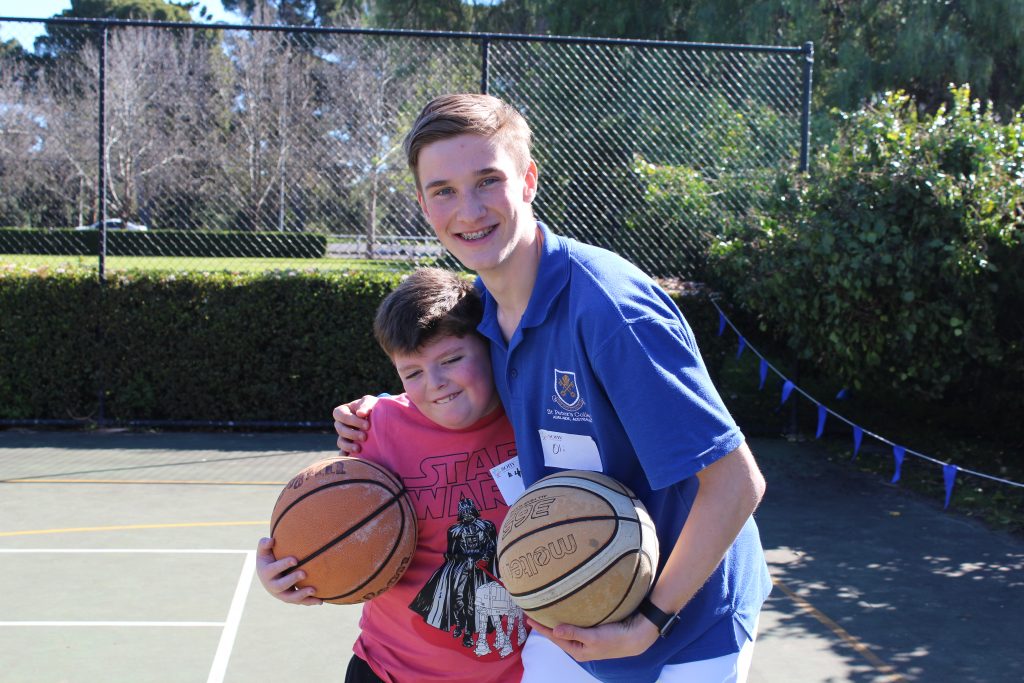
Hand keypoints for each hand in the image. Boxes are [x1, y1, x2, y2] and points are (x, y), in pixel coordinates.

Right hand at [255, 537, 321, 605]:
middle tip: (304, 573)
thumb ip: (264, 544)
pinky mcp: (289, 598)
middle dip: (292, 580)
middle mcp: (272, 586)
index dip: (283, 565)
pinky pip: (299, 602)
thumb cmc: (268, 558)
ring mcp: (280, 594)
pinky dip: (309, 602)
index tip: (295, 560)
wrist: (268, 575)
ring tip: (314, 590)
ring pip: (290, 598)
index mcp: (266, 573)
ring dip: (302, 595)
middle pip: (281, 585)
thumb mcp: (263, 551)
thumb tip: (271, 540)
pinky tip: (320, 601)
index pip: (273, 569)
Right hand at [333, 395, 378, 454]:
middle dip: (352, 434)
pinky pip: (343, 454)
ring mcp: (343, 437)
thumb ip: (365, 405)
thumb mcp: (369, 402)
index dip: (351, 420)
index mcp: (342, 411)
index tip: (367, 425)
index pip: (340, 415)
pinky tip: (351, 459)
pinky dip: (345, 456)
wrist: (379, 418)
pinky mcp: (348, 447)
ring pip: (340, 442)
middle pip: (340, 430)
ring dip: (348, 446)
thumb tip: (360, 414)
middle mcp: (340, 424)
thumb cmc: (372, 407)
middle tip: (365, 437)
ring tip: (359, 449)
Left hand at [526, 613, 658, 661]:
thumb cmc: (615, 638)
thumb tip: (554, 631)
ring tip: (544, 613)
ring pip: (566, 630)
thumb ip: (574, 633)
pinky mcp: (593, 632)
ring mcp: (586, 640)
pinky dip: (567, 619)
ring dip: (556, 622)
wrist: (635, 637)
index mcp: (578, 650)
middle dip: (546, 625)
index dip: (541, 628)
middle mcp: (580, 646)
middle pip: (558, 634)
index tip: (529, 618)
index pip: (554, 637)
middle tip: (532, 613)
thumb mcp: (593, 637)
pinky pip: (575, 626)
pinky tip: (564, 613)